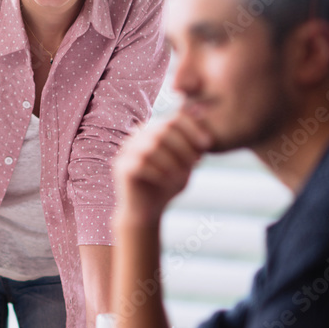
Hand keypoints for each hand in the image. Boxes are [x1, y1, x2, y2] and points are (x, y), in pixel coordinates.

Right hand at [113, 110, 212, 225]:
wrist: (147, 212)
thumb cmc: (168, 185)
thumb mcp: (186, 164)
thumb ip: (192, 144)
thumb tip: (202, 116)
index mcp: (151, 132)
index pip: (172, 118)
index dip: (192, 128)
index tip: (207, 144)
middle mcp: (136, 138)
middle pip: (161, 129)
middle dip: (184, 146)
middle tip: (196, 163)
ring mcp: (126, 152)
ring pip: (151, 146)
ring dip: (173, 161)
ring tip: (183, 176)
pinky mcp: (121, 168)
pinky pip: (141, 164)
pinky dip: (160, 173)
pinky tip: (170, 182)